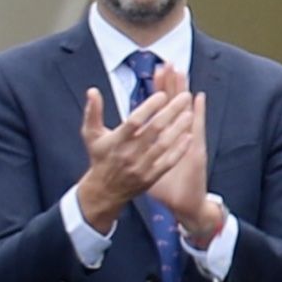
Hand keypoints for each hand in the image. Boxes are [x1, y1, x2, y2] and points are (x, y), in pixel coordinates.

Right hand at [71, 82, 196, 230]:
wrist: (104, 190)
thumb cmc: (100, 157)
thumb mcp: (91, 134)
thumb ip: (93, 112)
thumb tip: (93, 91)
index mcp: (116, 141)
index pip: (135, 121)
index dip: (149, 107)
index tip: (163, 94)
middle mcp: (129, 153)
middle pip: (154, 129)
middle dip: (171, 111)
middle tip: (184, 96)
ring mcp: (141, 166)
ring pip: (164, 145)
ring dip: (178, 128)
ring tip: (190, 113)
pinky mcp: (151, 177)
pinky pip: (168, 162)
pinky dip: (179, 149)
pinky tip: (189, 136)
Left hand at [141, 66, 225, 248]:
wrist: (183, 204)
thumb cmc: (163, 186)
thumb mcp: (143, 166)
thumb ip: (135, 151)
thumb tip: (121, 140)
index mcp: (164, 137)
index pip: (161, 106)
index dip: (160, 88)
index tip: (158, 69)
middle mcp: (178, 135)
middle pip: (174, 103)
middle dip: (171, 83)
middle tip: (169, 62)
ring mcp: (188, 141)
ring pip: (185, 110)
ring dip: (183, 91)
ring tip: (181, 72)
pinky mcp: (196, 150)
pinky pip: (197, 128)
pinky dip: (198, 113)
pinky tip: (199, 98)